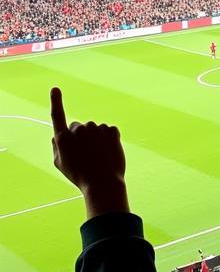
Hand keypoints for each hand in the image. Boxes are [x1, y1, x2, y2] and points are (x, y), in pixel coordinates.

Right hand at [50, 87, 128, 219]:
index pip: (57, 116)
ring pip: (94, 130)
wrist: (103, 182)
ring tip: (98, 156)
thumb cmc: (79, 176)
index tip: (55, 88)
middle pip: (78, 127)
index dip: (56, 101)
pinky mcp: (111, 129)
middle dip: (80, 136)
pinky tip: (108, 152)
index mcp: (63, 138)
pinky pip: (108, 131)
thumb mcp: (61, 164)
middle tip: (85, 154)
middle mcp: (79, 129)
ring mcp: (96, 128)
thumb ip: (57, 147)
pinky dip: (109, 139)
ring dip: (96, 138)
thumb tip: (57, 135)